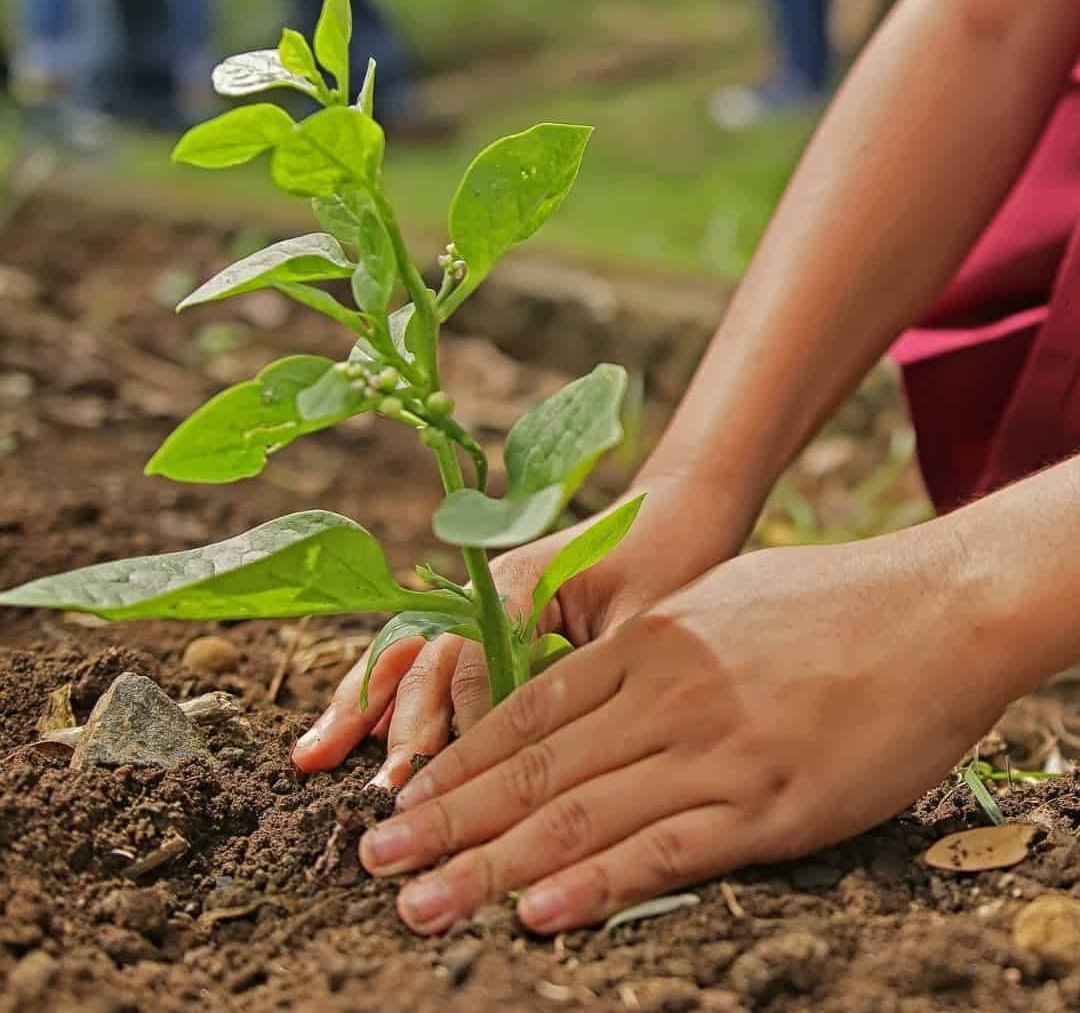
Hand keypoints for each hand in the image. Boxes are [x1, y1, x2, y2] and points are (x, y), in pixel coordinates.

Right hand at [292, 474, 746, 782]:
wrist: (675, 509)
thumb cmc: (669, 559)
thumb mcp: (644, 620)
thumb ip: (590, 674)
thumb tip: (541, 746)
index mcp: (521, 581)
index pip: (473, 658)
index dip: (459, 721)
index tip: (443, 782)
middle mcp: (485, 588)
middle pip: (427, 659)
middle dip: (400, 726)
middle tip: (383, 792)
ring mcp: (477, 601)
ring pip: (407, 654)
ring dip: (361, 706)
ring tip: (312, 758)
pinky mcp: (483, 617)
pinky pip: (424, 655)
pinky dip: (382, 693)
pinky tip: (350, 731)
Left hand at [357, 525, 1015, 933]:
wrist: (933, 608)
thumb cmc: (827, 601)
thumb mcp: (718, 602)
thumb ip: (653, 647)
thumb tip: (601, 686)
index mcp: (647, 643)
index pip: (528, 712)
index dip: (460, 760)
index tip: (408, 796)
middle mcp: (664, 694)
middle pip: (533, 767)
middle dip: (448, 816)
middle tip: (377, 858)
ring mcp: (714, 749)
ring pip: (582, 814)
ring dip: (493, 864)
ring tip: (422, 902)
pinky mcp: (771, 802)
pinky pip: (669, 850)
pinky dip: (599, 884)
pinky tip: (541, 912)